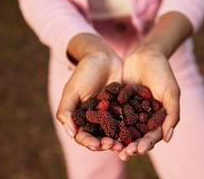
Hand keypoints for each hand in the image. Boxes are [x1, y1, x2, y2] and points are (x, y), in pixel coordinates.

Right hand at [56, 34, 122, 151]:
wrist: (103, 57)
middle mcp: (94, 120)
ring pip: (114, 133)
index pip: (83, 136)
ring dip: (119, 141)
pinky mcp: (122, 110)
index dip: (89, 142)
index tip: (97, 144)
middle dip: (106, 144)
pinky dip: (130, 129)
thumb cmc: (84, 72)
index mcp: (80, 119)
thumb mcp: (72, 90)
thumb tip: (71, 133)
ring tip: (126, 145)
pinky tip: (137, 133)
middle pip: (100, 138)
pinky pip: (126, 122)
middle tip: (115, 146)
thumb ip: (66, 111)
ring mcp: (109, 116)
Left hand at [118, 46, 179, 159]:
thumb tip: (168, 139)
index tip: (139, 149)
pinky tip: (102, 130)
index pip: (154, 135)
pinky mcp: (119, 103)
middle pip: (138, 135)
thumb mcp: (171, 92)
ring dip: (119, 139)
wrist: (146, 55)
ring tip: (112, 147)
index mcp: (159, 117)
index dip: (147, 143)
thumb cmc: (162, 72)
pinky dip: (109, 124)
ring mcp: (132, 111)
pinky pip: (114, 115)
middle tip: (123, 154)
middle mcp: (145, 117)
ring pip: (125, 128)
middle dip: (131, 145)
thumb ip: (172, 114)